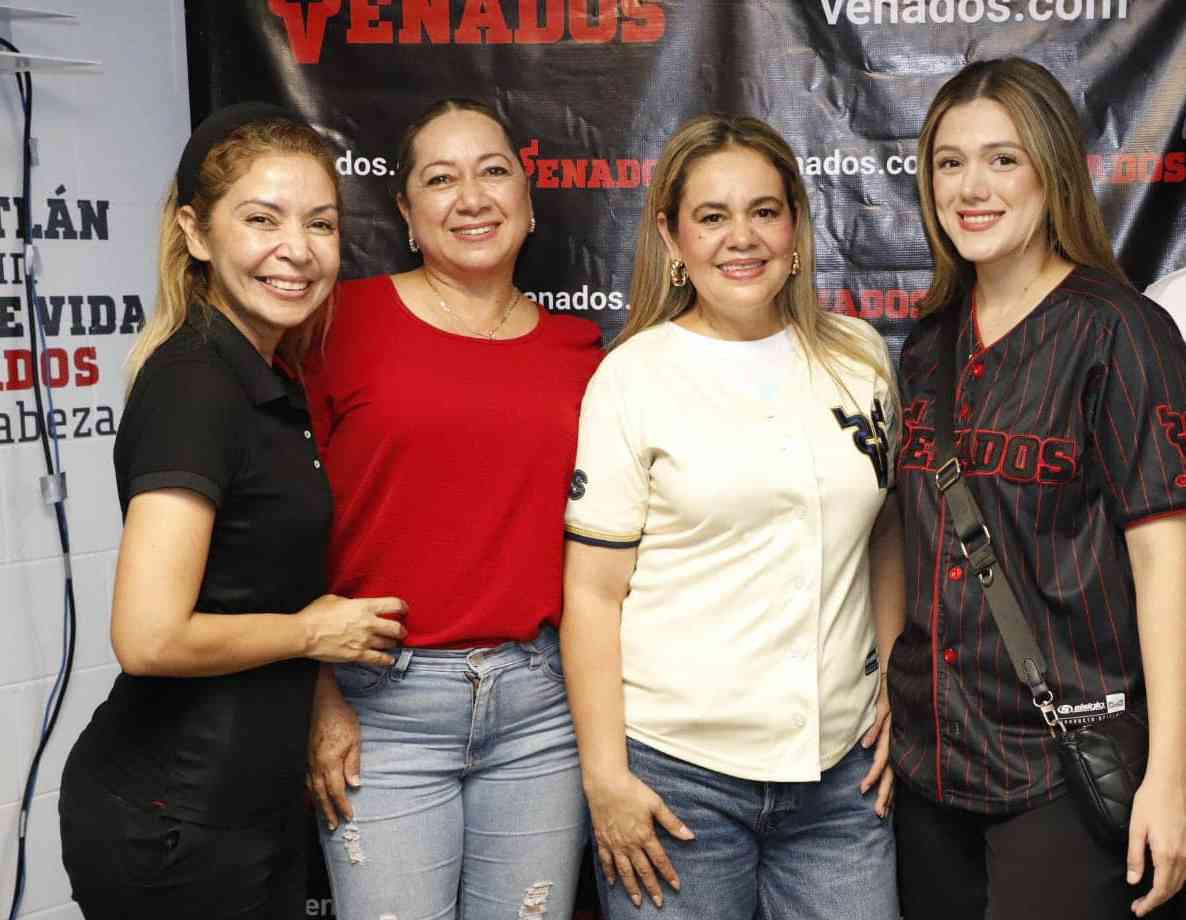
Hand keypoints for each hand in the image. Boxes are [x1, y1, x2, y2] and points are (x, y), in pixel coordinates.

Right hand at [300, 594, 406, 665]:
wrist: (305, 634)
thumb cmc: (316, 615)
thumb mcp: (335, 599)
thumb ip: (351, 603)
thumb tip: (354, 606)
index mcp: (364, 606)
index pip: (393, 604)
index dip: (402, 607)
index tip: (403, 610)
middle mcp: (369, 623)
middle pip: (396, 628)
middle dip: (401, 630)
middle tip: (400, 631)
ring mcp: (365, 640)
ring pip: (389, 644)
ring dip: (392, 644)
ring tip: (392, 644)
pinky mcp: (358, 655)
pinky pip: (379, 659)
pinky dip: (387, 660)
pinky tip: (390, 660)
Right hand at [307, 675, 360, 830]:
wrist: (321, 702)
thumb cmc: (341, 718)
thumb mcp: (354, 740)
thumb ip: (353, 764)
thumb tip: (354, 786)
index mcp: (330, 763)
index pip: (336, 791)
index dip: (342, 806)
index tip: (349, 817)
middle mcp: (316, 766)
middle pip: (321, 795)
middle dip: (328, 812)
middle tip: (334, 827)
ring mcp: (308, 761)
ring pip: (311, 789)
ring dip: (318, 805)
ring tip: (323, 817)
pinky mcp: (305, 756)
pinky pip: (306, 780)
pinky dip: (309, 792)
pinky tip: (311, 796)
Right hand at [585, 769, 694, 908]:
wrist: (605, 783)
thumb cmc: (632, 790)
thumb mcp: (656, 803)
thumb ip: (672, 822)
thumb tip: (690, 836)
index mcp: (645, 835)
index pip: (660, 860)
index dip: (669, 874)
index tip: (676, 886)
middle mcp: (630, 844)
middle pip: (643, 871)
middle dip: (652, 888)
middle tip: (659, 903)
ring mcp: (615, 843)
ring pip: (624, 871)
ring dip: (632, 887)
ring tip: (637, 901)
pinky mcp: (602, 839)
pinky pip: (606, 861)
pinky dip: (609, 873)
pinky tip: (613, 882)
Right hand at [859, 682, 894, 817]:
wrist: (897, 672)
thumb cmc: (893, 699)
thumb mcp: (888, 722)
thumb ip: (878, 735)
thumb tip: (866, 748)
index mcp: (896, 745)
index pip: (893, 775)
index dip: (888, 793)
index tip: (883, 812)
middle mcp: (895, 740)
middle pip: (890, 771)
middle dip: (884, 793)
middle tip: (877, 812)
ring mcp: (892, 726)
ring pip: (884, 754)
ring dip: (876, 772)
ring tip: (866, 787)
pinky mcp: (886, 709)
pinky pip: (879, 724)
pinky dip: (873, 735)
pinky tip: (865, 747)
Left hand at [1127, 770, 1185, 915]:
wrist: (1170, 783)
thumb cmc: (1150, 802)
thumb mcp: (1136, 828)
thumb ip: (1135, 856)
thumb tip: (1133, 881)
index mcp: (1166, 854)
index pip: (1159, 889)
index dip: (1148, 903)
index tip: (1137, 911)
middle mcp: (1182, 857)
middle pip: (1171, 890)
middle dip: (1155, 902)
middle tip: (1139, 908)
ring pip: (1181, 883)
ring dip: (1166, 894)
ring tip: (1150, 899)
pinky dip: (1176, 883)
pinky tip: (1166, 883)